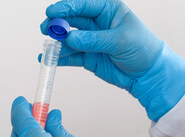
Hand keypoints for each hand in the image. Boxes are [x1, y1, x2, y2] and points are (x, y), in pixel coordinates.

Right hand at [41, 0, 184, 121]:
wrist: (146, 74)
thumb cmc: (142, 49)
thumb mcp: (120, 40)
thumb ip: (94, 39)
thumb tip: (70, 37)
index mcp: (107, 10)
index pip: (83, 5)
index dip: (66, 7)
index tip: (51, 11)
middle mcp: (96, 24)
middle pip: (71, 20)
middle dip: (57, 24)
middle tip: (46, 29)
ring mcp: (90, 41)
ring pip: (68, 39)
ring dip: (56, 43)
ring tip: (47, 48)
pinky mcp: (87, 57)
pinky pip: (70, 55)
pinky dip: (59, 58)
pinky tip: (48, 59)